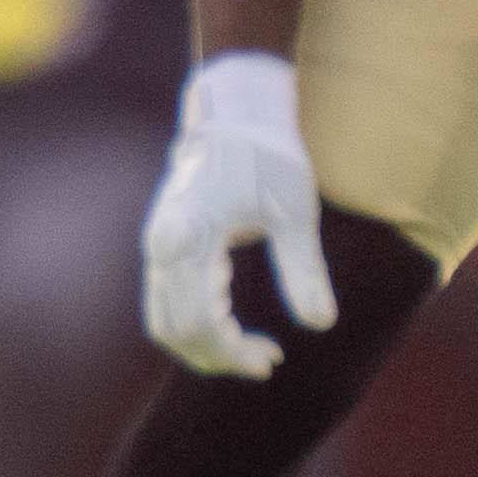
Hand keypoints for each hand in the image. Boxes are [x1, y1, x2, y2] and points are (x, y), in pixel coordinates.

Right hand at [141, 52, 337, 377]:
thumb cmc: (268, 158)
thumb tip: (320, 325)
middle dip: (217, 357)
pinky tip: (234, 325)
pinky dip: (194, 325)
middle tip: (266, 361)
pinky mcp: (162, 244)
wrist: (233, 115)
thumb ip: (304, 270)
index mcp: (189, 237)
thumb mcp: (295, 214)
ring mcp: (157, 245)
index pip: (199, 320)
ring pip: (163, 320)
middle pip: (174, 329)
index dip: (233, 352)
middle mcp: (162, 245)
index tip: (271, 361)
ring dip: (203, 346)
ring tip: (252, 350)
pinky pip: (165, 302)